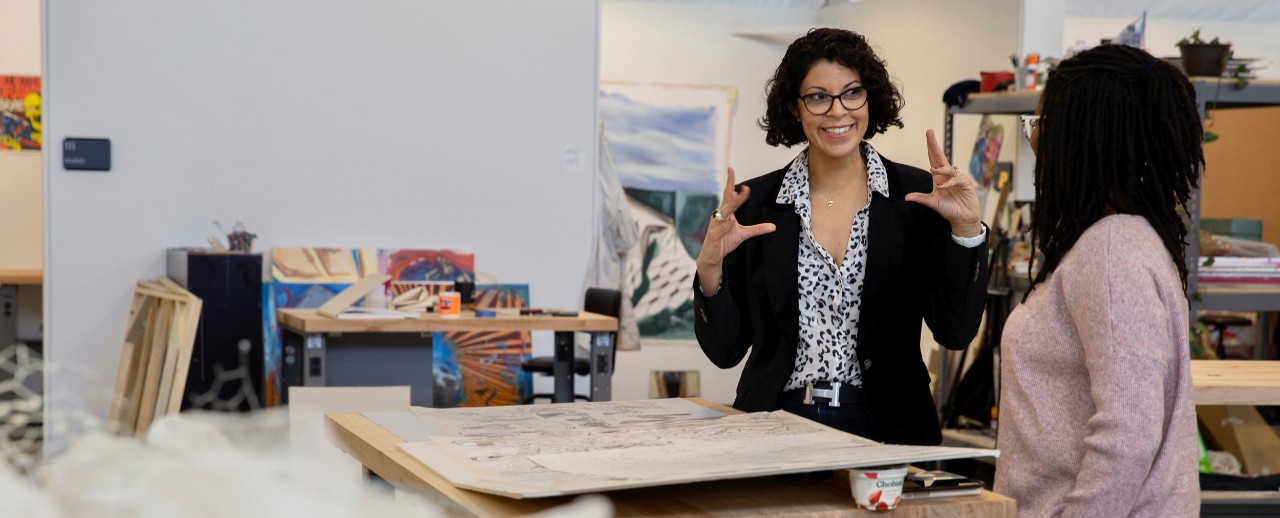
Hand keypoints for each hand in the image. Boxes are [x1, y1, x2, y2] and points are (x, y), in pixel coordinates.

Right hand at [696, 168, 775, 293]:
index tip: (731, 170)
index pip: (728, 195)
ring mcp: (715, 226)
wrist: (713, 256)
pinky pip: (719, 229)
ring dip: (730, 205)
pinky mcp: (713, 236)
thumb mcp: (744, 234)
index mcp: (725, 212)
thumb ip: (757, 229)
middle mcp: (719, 216)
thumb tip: (773, 227)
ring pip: (722, 213)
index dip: (730, 182)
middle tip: (735, 178)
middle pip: (725, 200)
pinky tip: (730, 220)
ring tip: (735, 196)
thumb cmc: (725, 241)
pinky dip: (725, 225)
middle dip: (730, 188)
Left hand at [905, 129, 982, 236]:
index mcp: (939, 177)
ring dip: (940, 169)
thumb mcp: (932, 202)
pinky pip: (956, 179)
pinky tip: (942, 186)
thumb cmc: (949, 208)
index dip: (930, 148)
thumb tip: (907, 197)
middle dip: (934, 145)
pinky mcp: (965, 183)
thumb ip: (921, 198)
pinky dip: (948, 183)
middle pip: (940, 157)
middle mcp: (948, 175)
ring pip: (948, 168)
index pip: (933, 159)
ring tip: (932, 171)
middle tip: (929, 132)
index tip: (927, 135)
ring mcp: (957, 178)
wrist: (962, 218)